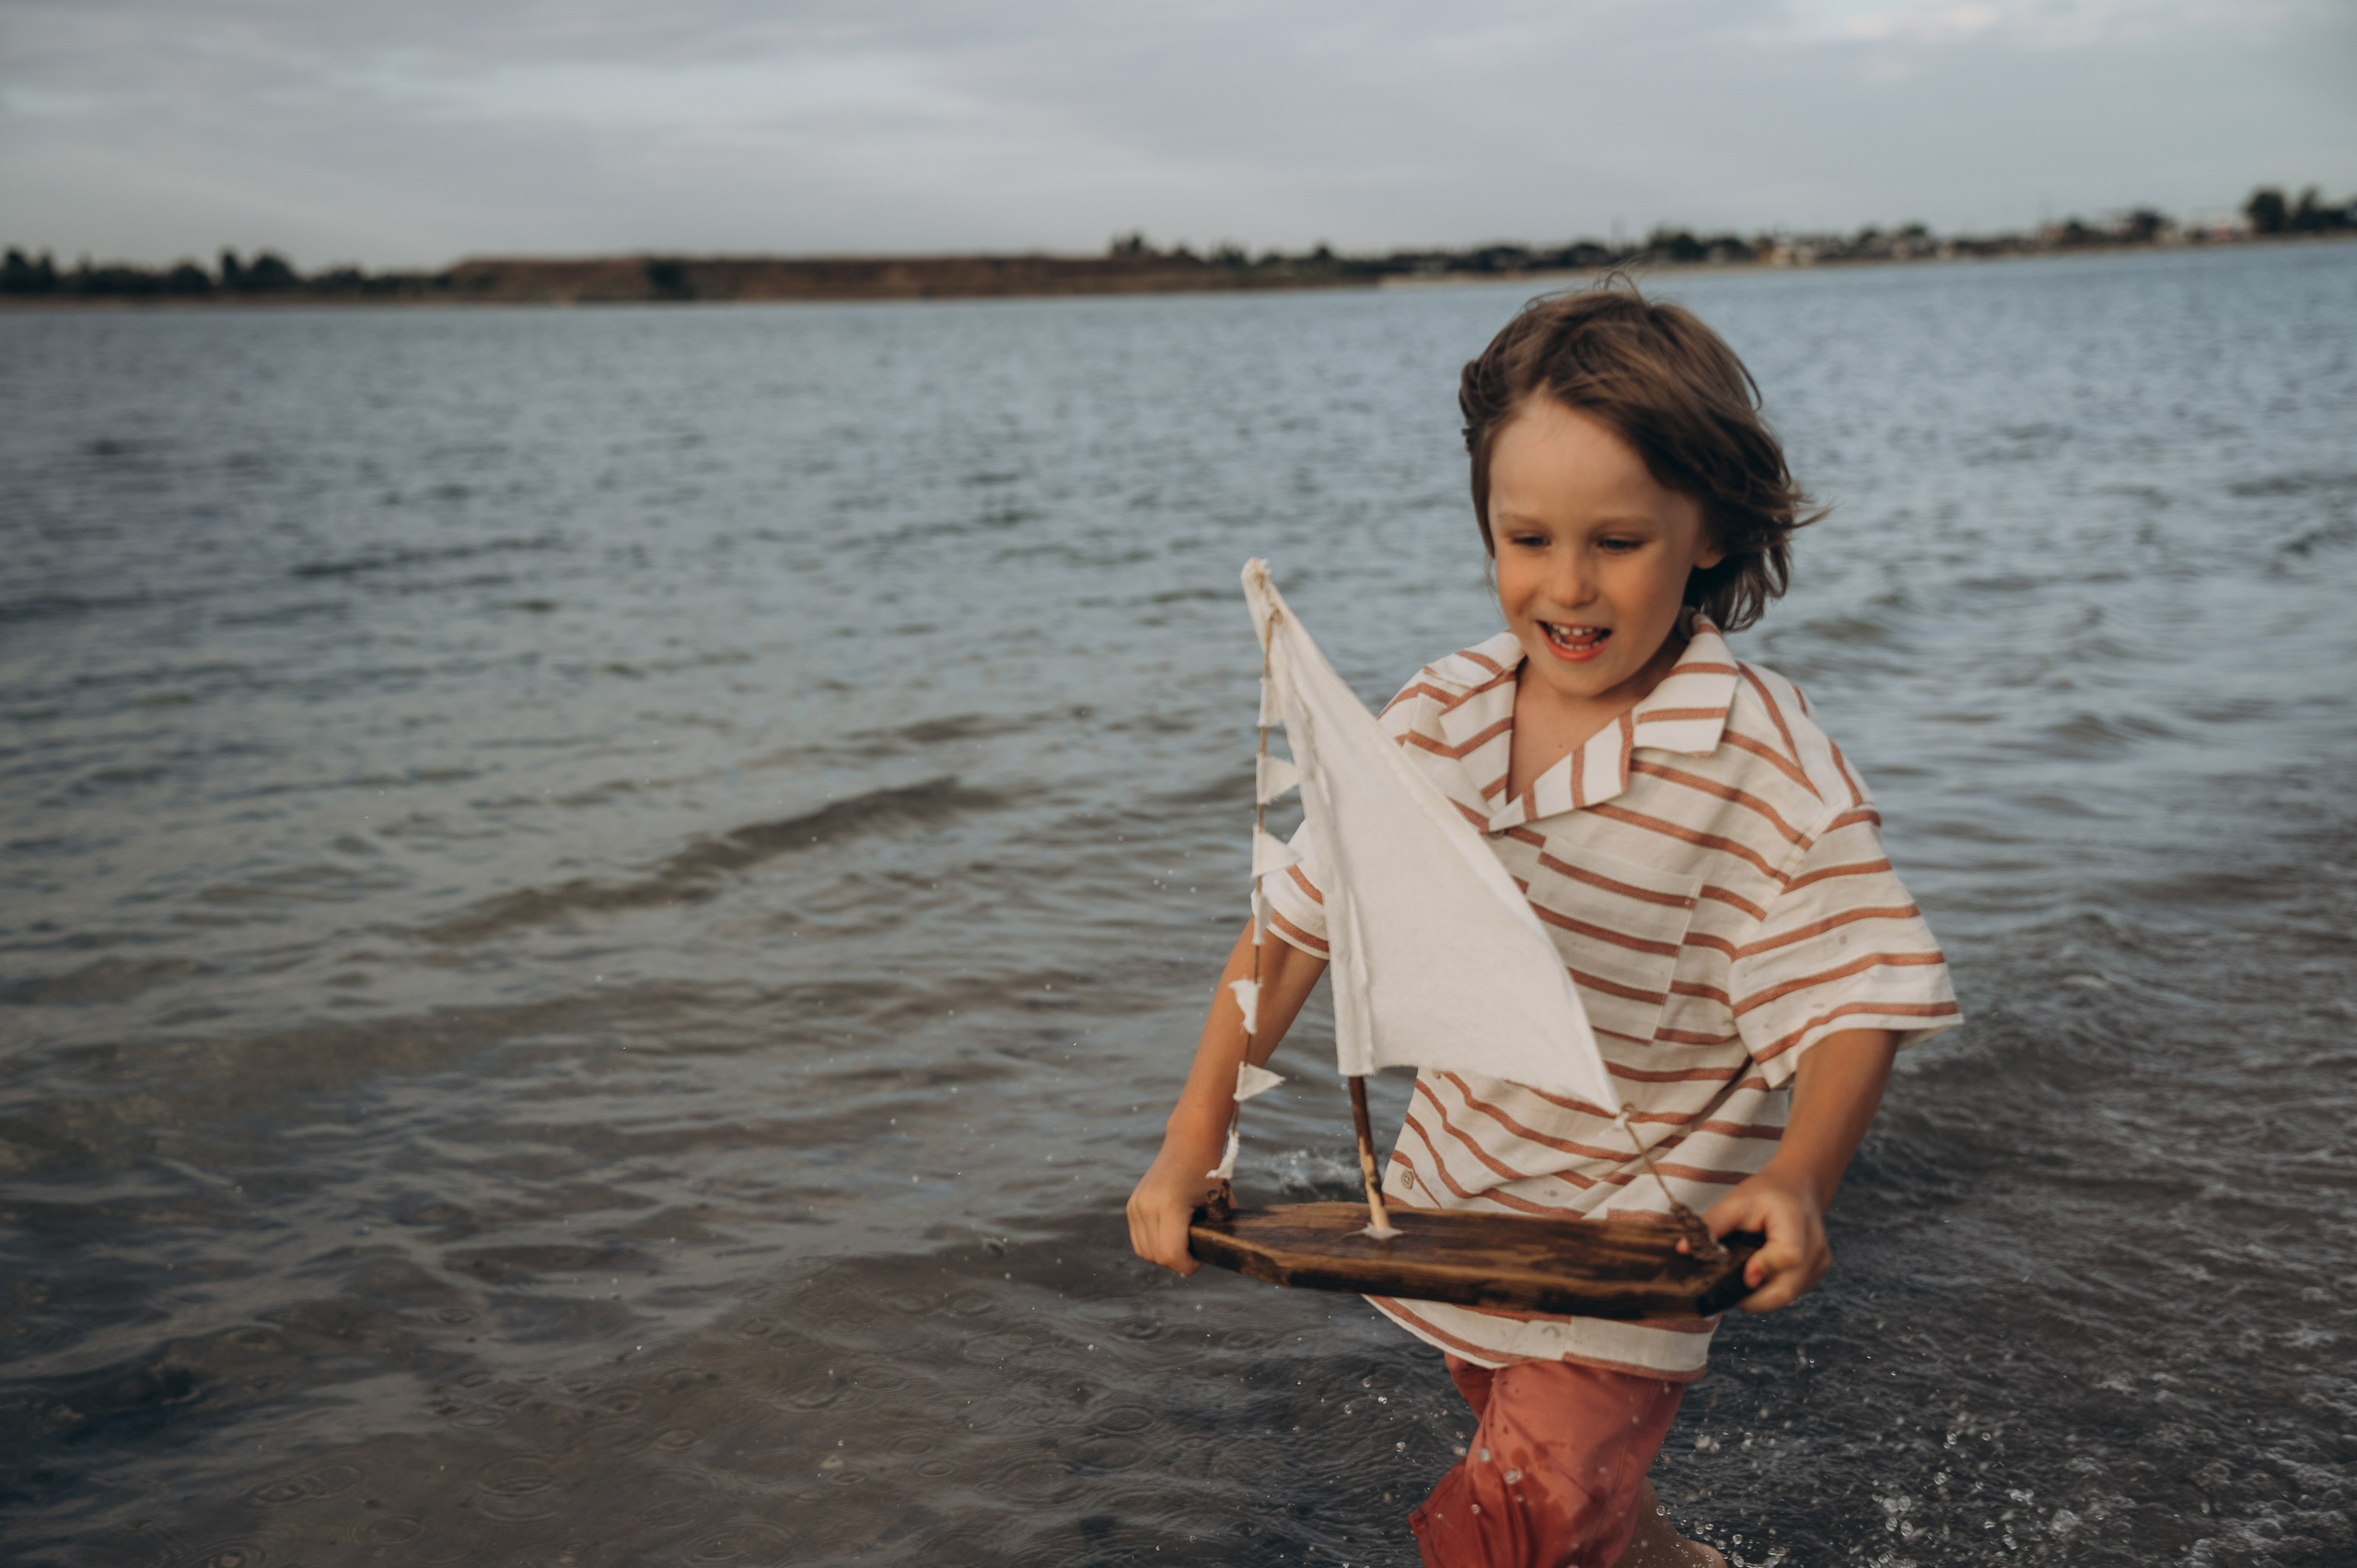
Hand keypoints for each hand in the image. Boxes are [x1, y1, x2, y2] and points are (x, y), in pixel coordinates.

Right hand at [1126, 1131, 1225, 1275]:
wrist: (1189, 1143)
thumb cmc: (1210, 1172)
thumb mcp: (1220, 1204)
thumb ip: (1217, 1233)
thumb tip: (1215, 1257)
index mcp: (1169, 1206)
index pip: (1171, 1255)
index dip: (1189, 1265)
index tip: (1203, 1257)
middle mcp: (1146, 1207)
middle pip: (1157, 1257)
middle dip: (1177, 1262)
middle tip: (1195, 1253)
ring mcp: (1136, 1205)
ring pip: (1144, 1251)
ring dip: (1163, 1255)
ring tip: (1183, 1245)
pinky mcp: (1132, 1205)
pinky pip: (1139, 1239)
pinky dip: (1153, 1244)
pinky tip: (1170, 1237)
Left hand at [1702, 1165, 1830, 1312]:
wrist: (1797, 1189)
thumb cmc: (1765, 1194)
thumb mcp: (1735, 1201)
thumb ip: (1713, 1225)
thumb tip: (1683, 1250)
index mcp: (1795, 1220)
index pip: (1789, 1255)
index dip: (1763, 1268)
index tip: (1744, 1275)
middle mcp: (1814, 1245)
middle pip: (1788, 1289)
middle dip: (1753, 1298)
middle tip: (1727, 1289)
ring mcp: (1819, 1263)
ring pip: (1787, 1296)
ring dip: (1760, 1295)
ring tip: (1742, 1274)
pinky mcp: (1816, 1273)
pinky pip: (1791, 1292)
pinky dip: (1770, 1289)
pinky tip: (1758, 1271)